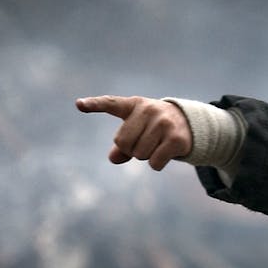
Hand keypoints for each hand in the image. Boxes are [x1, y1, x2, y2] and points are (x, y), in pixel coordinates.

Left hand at [76, 95, 192, 170]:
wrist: (189, 123)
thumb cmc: (154, 127)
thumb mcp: (137, 130)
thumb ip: (121, 145)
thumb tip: (114, 158)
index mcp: (134, 105)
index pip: (110, 103)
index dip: (94, 105)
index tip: (78, 104)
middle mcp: (148, 110)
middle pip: (123, 143)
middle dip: (131, 149)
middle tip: (145, 141)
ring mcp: (163, 123)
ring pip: (139, 154)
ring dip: (146, 156)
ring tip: (157, 144)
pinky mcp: (176, 138)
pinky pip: (154, 163)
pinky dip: (157, 164)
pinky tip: (166, 152)